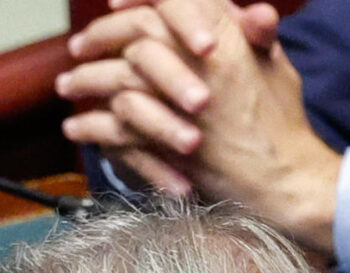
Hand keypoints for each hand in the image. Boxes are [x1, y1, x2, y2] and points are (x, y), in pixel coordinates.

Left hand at [60, 1, 339, 249]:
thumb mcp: (276, 66)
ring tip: (66, 85)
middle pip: (135, 33)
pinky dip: (90, 127)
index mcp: (225, 37)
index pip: (172, 1)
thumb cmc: (283, 124)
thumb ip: (251, 34)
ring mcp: (175, 102)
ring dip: (85, 80)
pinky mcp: (162, 142)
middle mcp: (195, 63)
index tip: (114, 0)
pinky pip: (113, 128)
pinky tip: (75, 127)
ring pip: (116, 79)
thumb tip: (236, 6)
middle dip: (101, 35)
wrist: (283, 178)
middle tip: (78, 45)